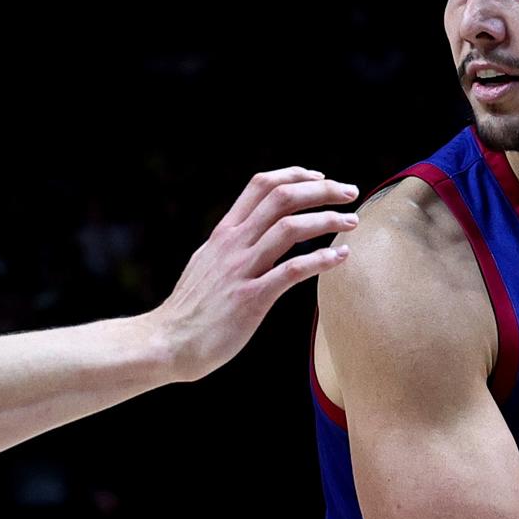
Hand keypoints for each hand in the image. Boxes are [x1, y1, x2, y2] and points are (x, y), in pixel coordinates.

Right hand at [153, 168, 357, 381]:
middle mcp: (233, 244)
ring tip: (352, 221)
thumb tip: (249, 236)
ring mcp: (241, 270)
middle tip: (349, 192)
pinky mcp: (250, 299)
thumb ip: (229, 248)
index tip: (320, 178)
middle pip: (281, 198)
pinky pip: (292, 271)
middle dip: (321, 190)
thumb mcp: (206, 264)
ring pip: (289, 228)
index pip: (260, 186)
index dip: (294, 175)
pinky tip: (341, 258)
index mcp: (224, 233)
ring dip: (327, 219)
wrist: (166, 343)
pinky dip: (321, 260)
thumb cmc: (189, 310)